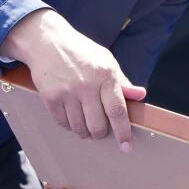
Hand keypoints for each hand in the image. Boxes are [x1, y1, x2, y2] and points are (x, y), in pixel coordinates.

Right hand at [1, 9, 145, 150]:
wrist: (48, 42)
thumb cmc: (82, 53)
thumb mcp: (106, 61)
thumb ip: (122, 82)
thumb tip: (140, 95)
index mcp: (105, 76)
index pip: (117, 111)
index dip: (123, 132)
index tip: (126, 146)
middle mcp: (87, 86)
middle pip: (98, 126)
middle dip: (101, 133)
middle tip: (101, 130)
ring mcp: (67, 92)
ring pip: (80, 128)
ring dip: (85, 132)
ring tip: (86, 124)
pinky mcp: (50, 97)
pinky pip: (63, 124)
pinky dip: (70, 126)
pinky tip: (72, 117)